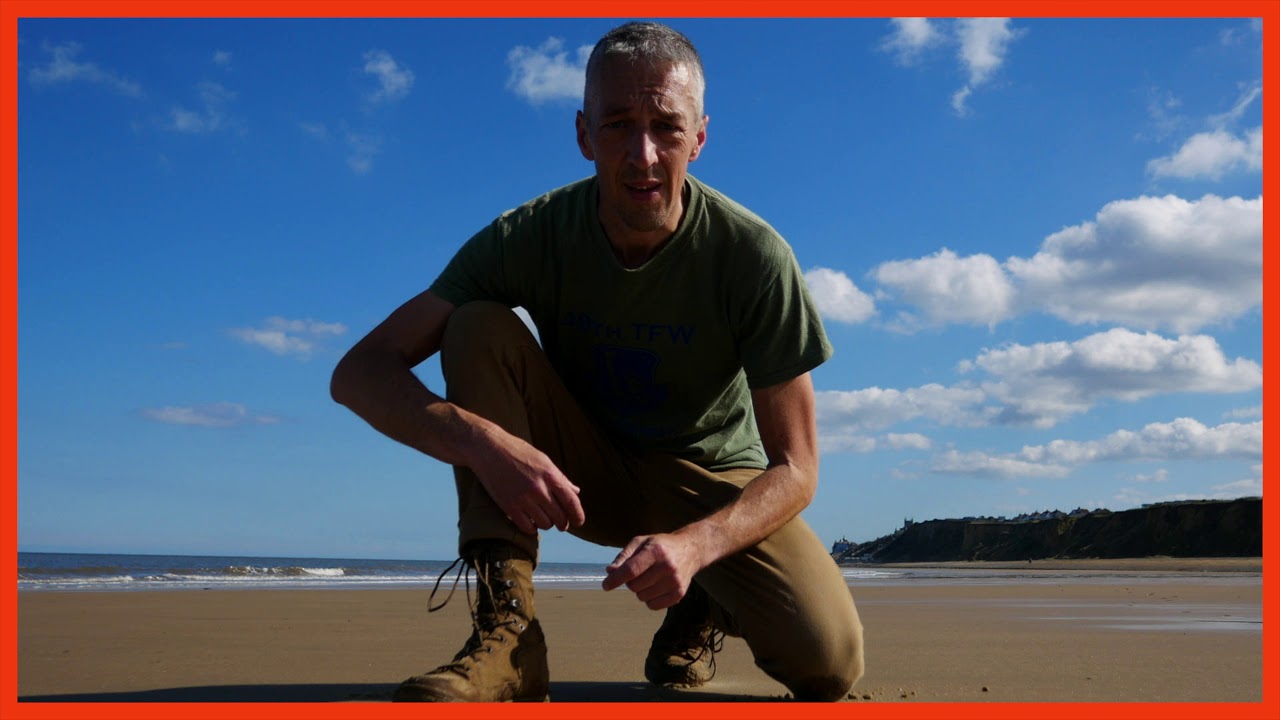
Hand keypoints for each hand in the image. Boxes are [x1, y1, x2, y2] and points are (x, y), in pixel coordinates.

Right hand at [467, 430, 585, 534]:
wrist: (488, 449)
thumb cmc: (517, 451)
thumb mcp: (542, 459)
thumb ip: (559, 477)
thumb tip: (576, 491)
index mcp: (550, 475)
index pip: (571, 502)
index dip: (578, 515)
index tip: (578, 522)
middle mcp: (538, 489)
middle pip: (560, 517)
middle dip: (563, 523)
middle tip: (561, 523)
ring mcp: (523, 499)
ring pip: (545, 524)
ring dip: (547, 524)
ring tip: (543, 518)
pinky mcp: (509, 507)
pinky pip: (527, 527)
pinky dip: (532, 528)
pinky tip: (531, 521)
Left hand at [601, 533, 705, 609]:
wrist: (691, 550)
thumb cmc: (660, 545)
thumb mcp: (641, 542)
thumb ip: (623, 557)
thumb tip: (610, 572)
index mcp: (656, 551)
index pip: (631, 570)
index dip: (615, 579)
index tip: (605, 585)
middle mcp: (667, 567)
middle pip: (635, 586)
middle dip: (630, 582)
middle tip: (638, 572)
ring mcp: (675, 582)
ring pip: (642, 597)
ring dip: (640, 590)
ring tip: (650, 578)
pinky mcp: (679, 594)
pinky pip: (653, 606)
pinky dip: (649, 599)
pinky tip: (656, 587)